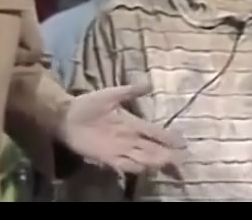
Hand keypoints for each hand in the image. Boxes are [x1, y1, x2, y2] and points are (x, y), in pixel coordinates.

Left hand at [58, 83, 183, 174]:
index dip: (168, 138)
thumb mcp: (112, 94)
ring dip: (155, 160)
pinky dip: (135, 166)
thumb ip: (131, 90)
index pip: (155, 132)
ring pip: (142, 157)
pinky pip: (124, 163)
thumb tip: (150, 84)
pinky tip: (145, 168)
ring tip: (169, 163)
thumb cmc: (89, 104)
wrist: (67, 115)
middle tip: (183, 159)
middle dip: (168, 154)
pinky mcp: (107, 156)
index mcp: (132, 123)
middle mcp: (129, 138)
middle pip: (153, 148)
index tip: (183, 142)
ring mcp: (119, 148)